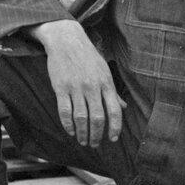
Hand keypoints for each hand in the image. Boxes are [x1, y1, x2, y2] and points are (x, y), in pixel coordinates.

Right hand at [29, 20, 124, 146]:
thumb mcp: (104, 71)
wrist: (66, 39)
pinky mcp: (61, 87)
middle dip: (97, 135)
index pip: (115, 110)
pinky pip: (65, 111)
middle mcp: (92, 86)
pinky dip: (68, 124)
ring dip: (83, 133)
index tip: (113, 139)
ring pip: (81, 118)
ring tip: (83, 141)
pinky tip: (71, 131)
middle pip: (97, 118)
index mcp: (106, 83)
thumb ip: (113, 91)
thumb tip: (123, 107)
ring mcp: (76, 87)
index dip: (115, 127)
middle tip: (95, 144)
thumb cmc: (88, 56)